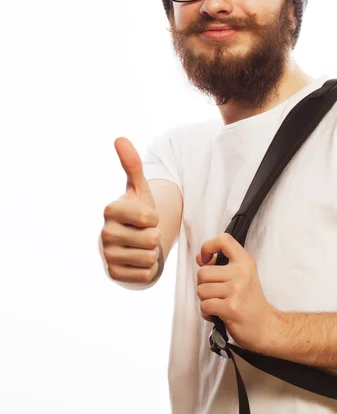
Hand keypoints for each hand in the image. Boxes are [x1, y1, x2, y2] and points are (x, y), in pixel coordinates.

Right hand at [101, 137, 161, 283]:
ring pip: (150, 258)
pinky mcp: (114, 274)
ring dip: (153, 252)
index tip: (146, 216)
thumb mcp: (140, 189)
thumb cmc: (138, 211)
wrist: (131, 240)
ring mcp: (107, 255)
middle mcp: (105, 233)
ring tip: (143, 245)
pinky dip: (149, 268)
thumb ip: (132, 165)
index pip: (150, 217)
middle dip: (155, 236)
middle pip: (152, 239)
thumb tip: (120, 138)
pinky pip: (146, 275)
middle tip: (145, 233)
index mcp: (111, 210)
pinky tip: (139, 259)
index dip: (155, 217)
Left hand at [196, 233, 282, 352]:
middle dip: (203, 285)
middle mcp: (241, 273)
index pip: (224, 240)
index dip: (208, 246)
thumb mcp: (241, 277)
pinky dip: (207, 313)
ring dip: (205, 300)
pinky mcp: (230, 307)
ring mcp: (236, 290)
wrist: (265, 326)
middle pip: (203, 272)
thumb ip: (220, 265)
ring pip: (201, 290)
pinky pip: (204, 305)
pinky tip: (218, 314)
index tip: (206, 259)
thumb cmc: (250, 301)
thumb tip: (199, 258)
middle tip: (216, 293)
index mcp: (245, 261)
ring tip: (219, 304)